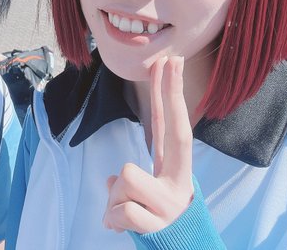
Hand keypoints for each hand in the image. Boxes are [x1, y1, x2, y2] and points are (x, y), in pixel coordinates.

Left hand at [103, 56, 192, 233]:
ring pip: (125, 176)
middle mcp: (178, 181)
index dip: (169, 94)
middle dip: (171, 92)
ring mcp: (169, 202)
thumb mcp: (145, 196)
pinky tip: (124, 228)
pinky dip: (113, 221)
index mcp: (173, 170)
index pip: (169, 125)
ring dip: (115, 197)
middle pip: (176, 129)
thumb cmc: (156, 221)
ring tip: (127, 212)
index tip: (171, 62)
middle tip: (171, 58)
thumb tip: (108, 179)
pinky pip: (120, 209)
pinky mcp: (157, 223)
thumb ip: (132, 179)